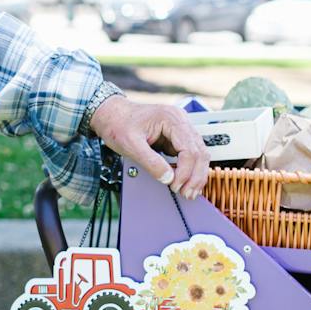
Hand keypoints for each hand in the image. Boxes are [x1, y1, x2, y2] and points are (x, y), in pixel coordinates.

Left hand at [87, 92, 208, 199]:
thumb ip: (150, 162)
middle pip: (199, 152)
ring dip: (196, 175)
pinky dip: (190, 170)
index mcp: (171, 118)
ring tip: (189, 192)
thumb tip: (168, 178)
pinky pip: (190, 155)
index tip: (175, 185)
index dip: (185, 171)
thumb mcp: (130, 145)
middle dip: (195, 176)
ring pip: (199, 154)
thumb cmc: (118, 124)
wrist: (111, 115)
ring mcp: (180, 129)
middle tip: (186, 194)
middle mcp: (180, 121)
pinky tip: (186, 182)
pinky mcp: (176, 138)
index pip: (189, 149)